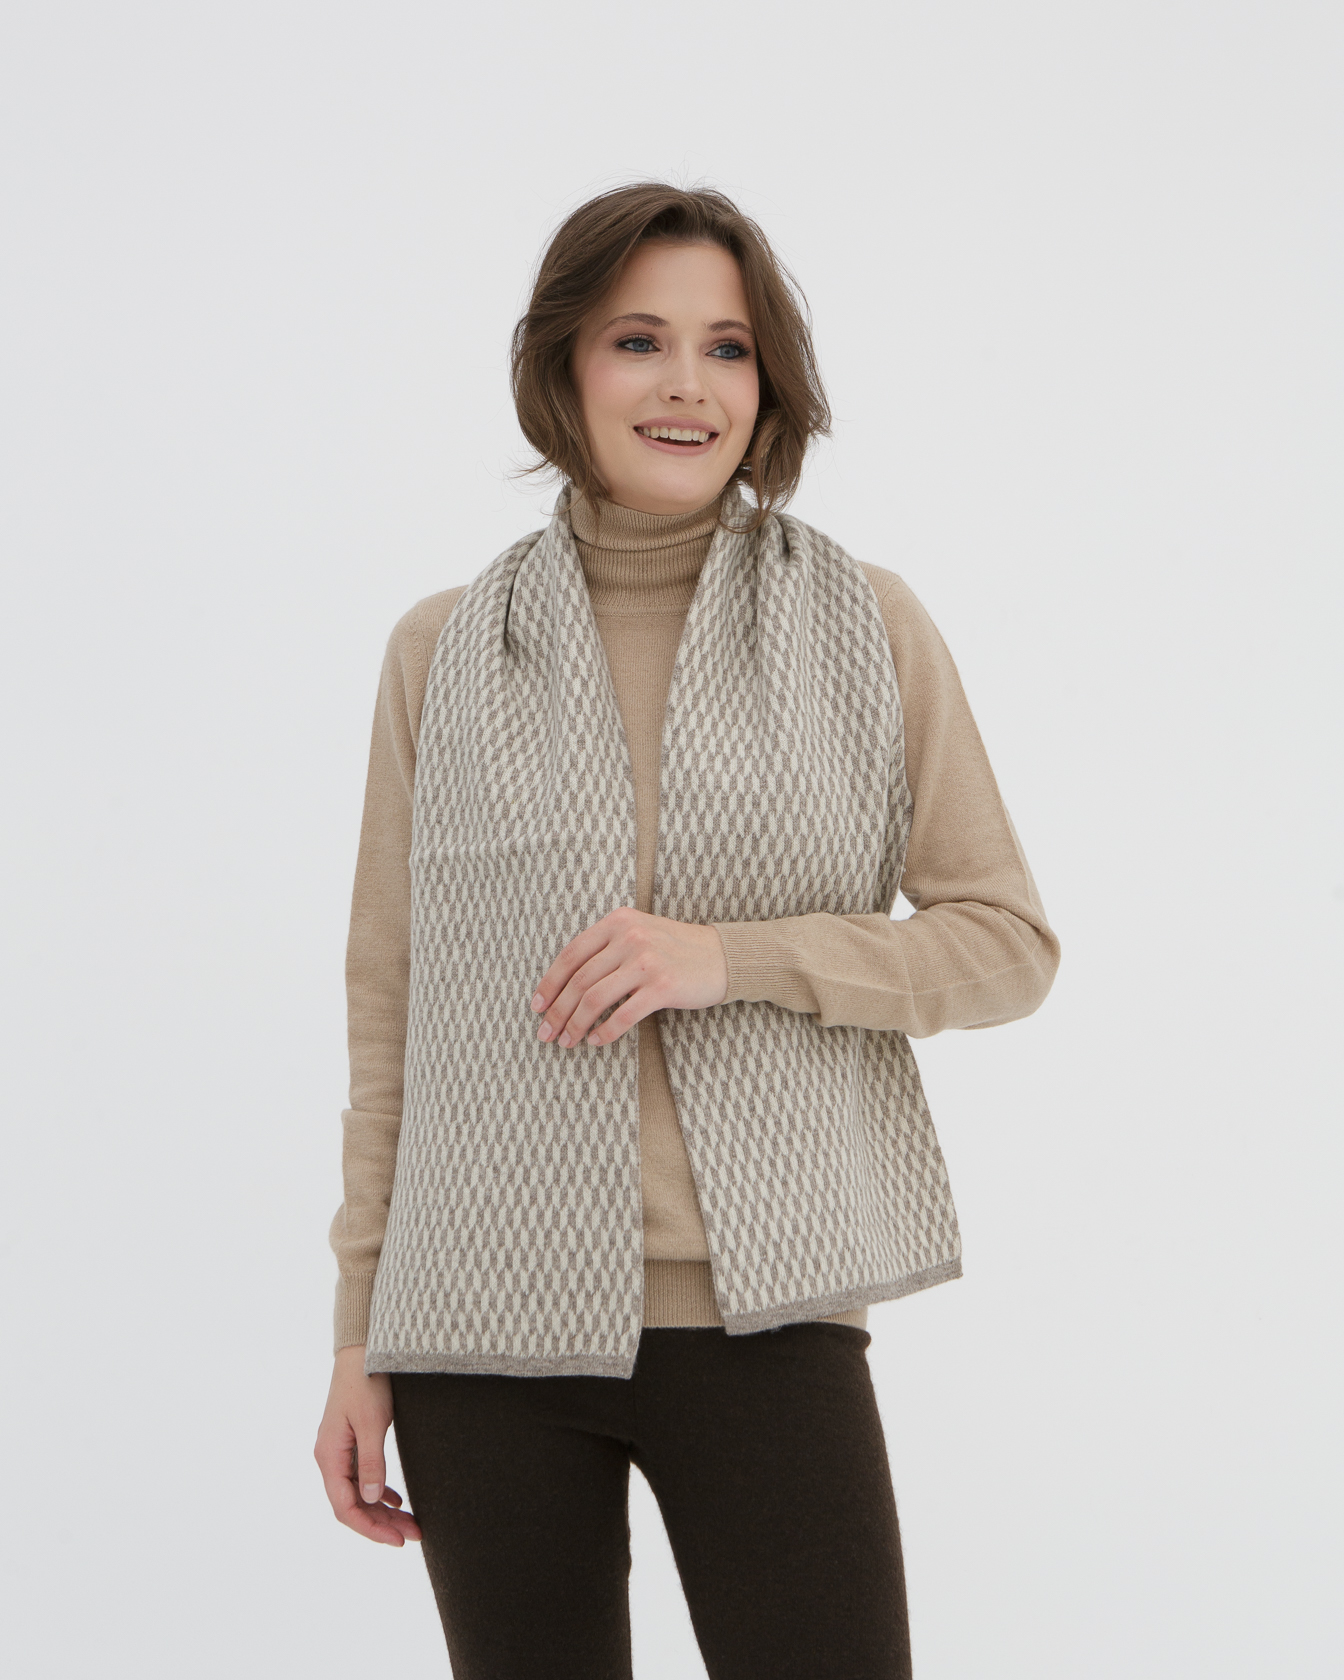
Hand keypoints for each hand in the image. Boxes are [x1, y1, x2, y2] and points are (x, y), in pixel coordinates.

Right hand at [314, 1345, 421, 1546]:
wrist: (362, 1350)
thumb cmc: (367, 1382)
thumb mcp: (373, 1423)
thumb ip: (372, 1462)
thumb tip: (370, 1499)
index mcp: (329, 1456)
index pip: (345, 1508)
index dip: (371, 1529)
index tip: (398, 1541)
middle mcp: (330, 1458)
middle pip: (353, 1505)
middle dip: (382, 1523)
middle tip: (415, 1534)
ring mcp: (340, 1450)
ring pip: (359, 1493)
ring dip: (383, 1510)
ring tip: (412, 1523)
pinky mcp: (351, 1442)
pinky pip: (362, 1478)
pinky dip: (379, 1492)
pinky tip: (397, 1500)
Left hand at [530, 906, 728, 1048]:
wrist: (724, 956)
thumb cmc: (676, 950)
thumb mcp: (639, 933)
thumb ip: (606, 948)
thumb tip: (565, 986)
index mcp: (618, 921)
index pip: (571, 954)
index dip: (549, 983)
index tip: (537, 1006)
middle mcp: (630, 937)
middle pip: (579, 980)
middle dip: (558, 1011)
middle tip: (546, 1033)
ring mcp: (646, 961)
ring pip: (595, 999)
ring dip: (576, 1025)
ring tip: (567, 1042)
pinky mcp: (662, 986)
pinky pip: (622, 1015)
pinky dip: (605, 1033)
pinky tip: (597, 1042)